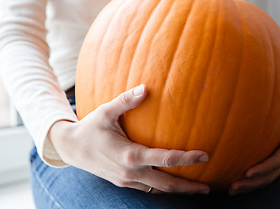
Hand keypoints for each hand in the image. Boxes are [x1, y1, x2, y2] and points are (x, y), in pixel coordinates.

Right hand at [48, 84, 209, 193]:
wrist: (70, 149)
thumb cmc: (89, 128)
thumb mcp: (106, 112)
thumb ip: (126, 101)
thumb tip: (145, 88)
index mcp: (130, 154)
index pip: (165, 159)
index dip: (187, 159)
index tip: (205, 156)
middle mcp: (130, 171)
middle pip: (166, 184)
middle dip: (188, 187)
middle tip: (209, 187)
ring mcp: (126, 180)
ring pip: (158, 190)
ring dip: (177, 190)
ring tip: (196, 188)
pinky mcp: (123, 182)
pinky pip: (148, 189)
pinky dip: (162, 188)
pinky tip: (172, 184)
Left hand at [228, 89, 279, 195]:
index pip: (279, 159)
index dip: (265, 167)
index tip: (249, 171)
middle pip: (269, 175)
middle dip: (253, 182)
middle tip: (234, 185)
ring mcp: (279, 164)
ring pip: (265, 180)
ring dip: (248, 186)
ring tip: (231, 189)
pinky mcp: (272, 165)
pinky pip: (262, 178)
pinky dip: (249, 183)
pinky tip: (232, 185)